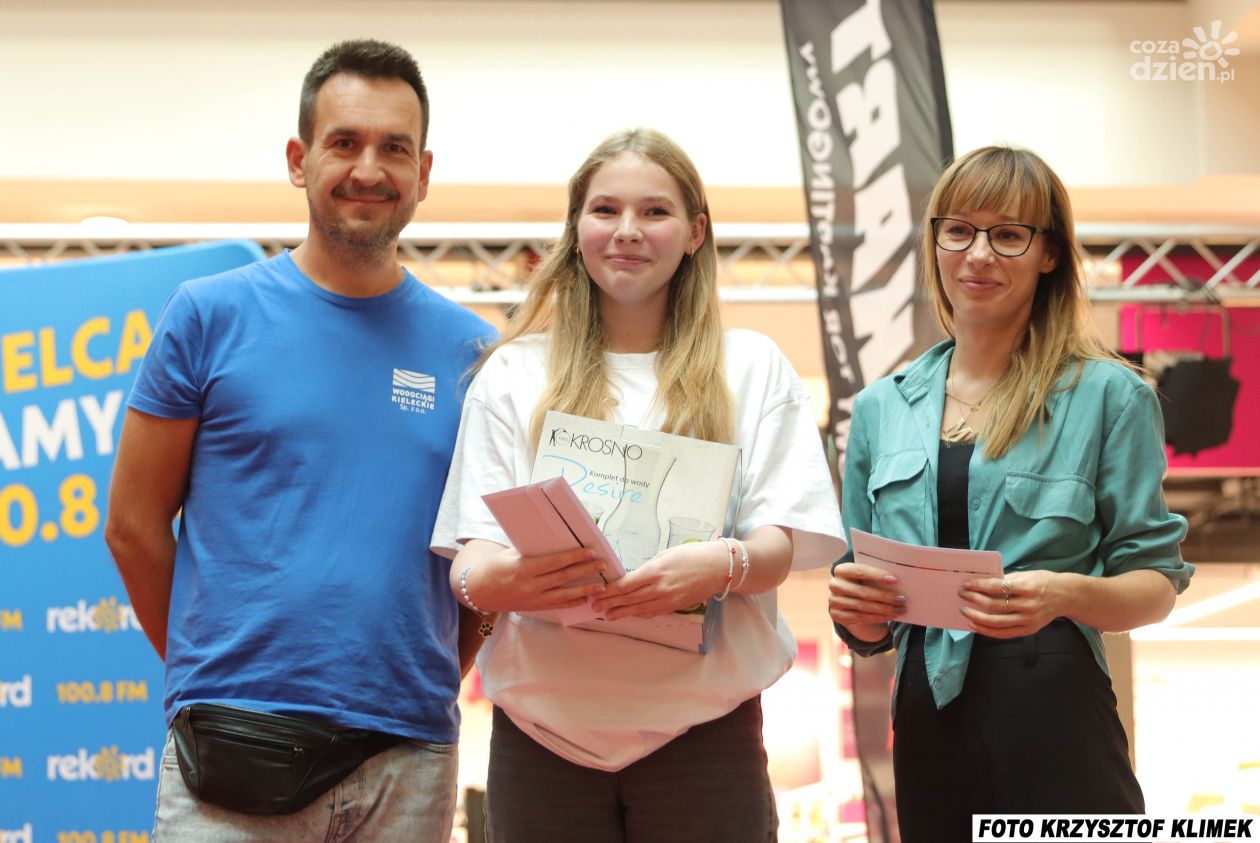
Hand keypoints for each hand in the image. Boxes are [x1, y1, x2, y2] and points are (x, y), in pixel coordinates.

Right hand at [464, 546, 607, 613]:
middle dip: (584, 571)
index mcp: (523, 569)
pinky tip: (586, 598)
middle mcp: (530, 586)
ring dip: (584, 590)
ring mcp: (532, 599)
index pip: (554, 562)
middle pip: (563, 578)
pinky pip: (557, 605)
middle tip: (602, 564)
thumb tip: (556, 541)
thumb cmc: (494, 567)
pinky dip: (573, 602)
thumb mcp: (510, 554)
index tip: (590, 552)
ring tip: (601, 586)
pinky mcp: (534, 608)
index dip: (573, 557)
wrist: (479, 592)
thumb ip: (532, 551)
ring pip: (564, 595)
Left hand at [590, 540, 729, 619]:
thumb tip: (635, 576)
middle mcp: (660, 588)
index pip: (627, 584)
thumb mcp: (666, 554)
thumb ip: (649, 567)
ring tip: (607, 615)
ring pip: (639, 609)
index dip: (611, 591)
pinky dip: (639, 614)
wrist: (718, 568)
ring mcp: (668, 600)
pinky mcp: (675, 606)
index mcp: (656, 571)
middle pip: (630, 598)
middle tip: (595, 606)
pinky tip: (629, 614)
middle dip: (611, 603)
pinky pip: (653, 612)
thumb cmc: (693, 555)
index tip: (599, 592)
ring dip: (622, 612)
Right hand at [828, 562, 904, 634]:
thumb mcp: (864, 576)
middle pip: (862, 592)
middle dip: (884, 596)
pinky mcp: (837, 615)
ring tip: (899, 610)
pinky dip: (876, 618)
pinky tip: (889, 616)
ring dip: (884, 609)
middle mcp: (835, 585)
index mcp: (842, 570)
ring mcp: (834, 601)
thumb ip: (875, 577)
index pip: (860, 571)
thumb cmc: (861, 583)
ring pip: (862, 606)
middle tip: (901, 599)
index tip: (894, 580)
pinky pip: (860, 618)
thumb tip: (897, 582)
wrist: (848, 599)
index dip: (877, 575)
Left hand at [959, 569, 1061, 637]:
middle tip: (962, 595)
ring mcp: (1028, 619)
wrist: (1065, 596)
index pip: (997, 587)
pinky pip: (1004, 634)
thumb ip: (1005, 581)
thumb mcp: (1025, 575)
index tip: (966, 585)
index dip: (979, 586)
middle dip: (975, 600)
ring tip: (965, 612)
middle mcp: (1028, 605)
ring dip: (977, 618)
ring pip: (997, 622)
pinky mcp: (1029, 630)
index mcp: (1027, 587)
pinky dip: (987, 631)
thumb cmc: (1042, 582)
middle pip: (995, 605)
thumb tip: (981, 584)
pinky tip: (976, 625)